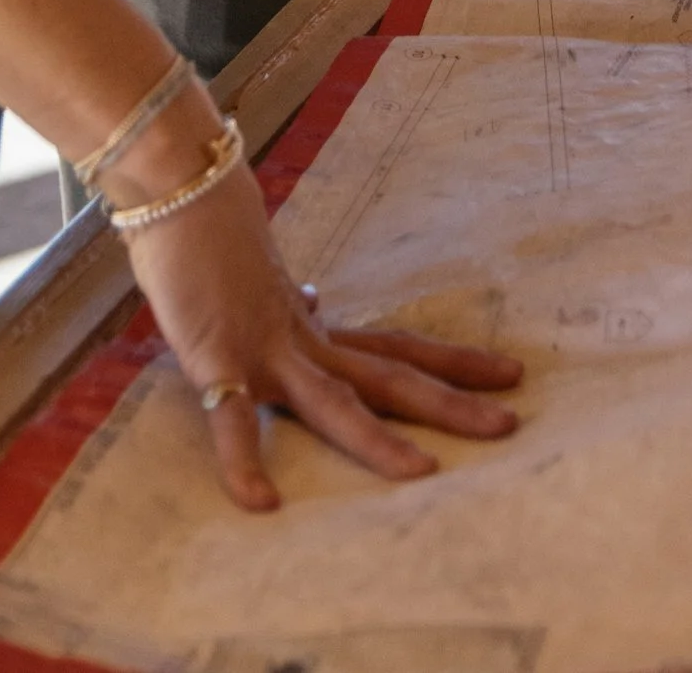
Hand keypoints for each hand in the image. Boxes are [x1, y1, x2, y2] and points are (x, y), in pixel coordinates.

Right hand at [121, 157, 521, 512]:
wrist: (182, 189)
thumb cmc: (216, 238)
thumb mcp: (264, 281)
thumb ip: (293, 304)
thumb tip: (316, 299)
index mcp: (315, 328)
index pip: (397, 349)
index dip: (453, 364)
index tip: (508, 374)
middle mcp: (304, 339)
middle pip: (389, 376)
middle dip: (449, 401)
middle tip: (509, 422)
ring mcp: (266, 349)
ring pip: (333, 401)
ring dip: (377, 439)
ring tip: (422, 475)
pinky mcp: (218, 358)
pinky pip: (232, 420)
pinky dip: (244, 462)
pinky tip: (261, 502)